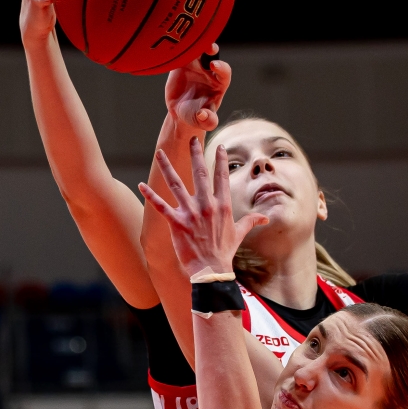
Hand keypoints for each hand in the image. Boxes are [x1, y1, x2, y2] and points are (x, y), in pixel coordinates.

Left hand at [139, 138, 267, 277]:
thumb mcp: (239, 233)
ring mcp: (191, 213)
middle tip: (191, 139)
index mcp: (222, 205)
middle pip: (199, 173)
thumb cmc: (225, 252)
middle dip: (195, 154)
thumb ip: (251, 221)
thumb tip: (266, 218)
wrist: (211, 269)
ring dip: (166, 167)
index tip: (219, 146)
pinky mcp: (177, 223)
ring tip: (159, 152)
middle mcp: (207, 205)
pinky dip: (150, 195)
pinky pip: (161, 206)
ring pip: (176, 184)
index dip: (221, 160)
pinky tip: (141, 185)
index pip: (222, 177)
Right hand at [165, 45, 230, 132]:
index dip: (221, 67)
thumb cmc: (195, 115)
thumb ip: (207, 121)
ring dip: (192, 42)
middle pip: (212, 54)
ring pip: (195, 48)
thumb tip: (202, 115)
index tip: (214, 66)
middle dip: (210, 48)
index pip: (224, 71)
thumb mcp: (202, 121)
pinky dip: (175, 48)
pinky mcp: (181, 62)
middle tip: (207, 46)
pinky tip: (169, 44)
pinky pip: (179, 51)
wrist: (180, 111)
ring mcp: (195, 63)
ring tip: (185, 40)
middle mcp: (209, 69)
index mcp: (219, 82)